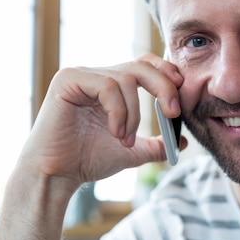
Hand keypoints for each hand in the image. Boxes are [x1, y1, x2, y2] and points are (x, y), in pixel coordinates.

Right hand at [19, 52, 183, 190]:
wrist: (57, 175)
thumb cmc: (87, 161)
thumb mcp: (132, 152)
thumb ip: (156, 145)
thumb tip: (183, 142)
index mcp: (110, 86)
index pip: (144, 64)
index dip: (165, 72)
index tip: (181, 92)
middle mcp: (95, 75)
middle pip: (140, 65)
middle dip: (163, 87)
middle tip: (173, 112)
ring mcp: (80, 75)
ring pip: (125, 79)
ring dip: (134, 113)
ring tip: (125, 139)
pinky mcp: (68, 80)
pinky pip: (107, 86)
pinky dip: (118, 111)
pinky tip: (114, 132)